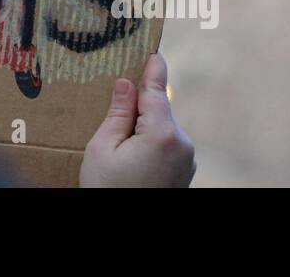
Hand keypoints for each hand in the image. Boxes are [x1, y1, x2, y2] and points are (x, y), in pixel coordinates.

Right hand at [79, 52, 194, 186]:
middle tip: (111, 108)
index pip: (155, 90)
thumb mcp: (102, 149)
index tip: (154, 50)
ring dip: (142, 129)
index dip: (152, 69)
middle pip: (157, 111)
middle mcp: (182, 144)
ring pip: (161, 129)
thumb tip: (125, 85)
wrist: (126, 238)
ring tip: (116, 146)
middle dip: (137, 107)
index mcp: (163, 134)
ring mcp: (186, 161)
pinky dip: (149, 144)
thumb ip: (117, 113)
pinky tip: (129, 158)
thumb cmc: (108, 191)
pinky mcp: (184, 173)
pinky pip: (166, 146)